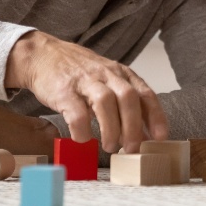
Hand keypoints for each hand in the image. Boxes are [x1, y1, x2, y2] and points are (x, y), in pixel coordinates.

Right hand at [4, 31, 169, 153]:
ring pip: (105, 102)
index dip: (156, 116)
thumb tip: (144, 135)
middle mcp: (107, 74)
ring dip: (111, 129)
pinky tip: (83, 139)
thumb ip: (125, 104)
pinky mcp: (64, 91)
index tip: (161, 137)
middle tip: (132, 149)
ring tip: (111, 147)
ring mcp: (85, 81)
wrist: (45, 56)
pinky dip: (82, 130)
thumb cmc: (81, 74)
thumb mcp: (109, 81)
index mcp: (122, 74)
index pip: (146, 93)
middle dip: (133, 126)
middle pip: (128, 98)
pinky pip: (76, 113)